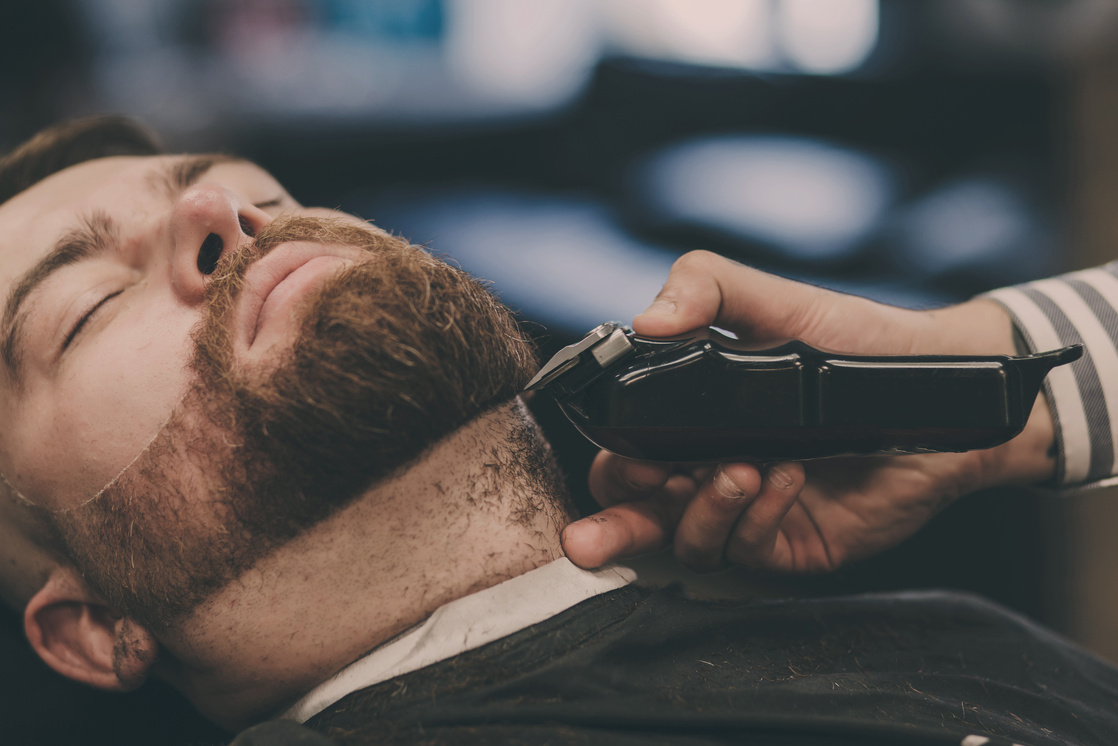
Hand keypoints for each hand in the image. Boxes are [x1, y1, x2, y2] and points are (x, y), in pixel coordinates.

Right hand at [561, 251, 1055, 572]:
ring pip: (687, 541)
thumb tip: (645, 320)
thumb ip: (706, 288)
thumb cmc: (856, 339)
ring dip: (704, 509)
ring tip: (742, 469)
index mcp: (690, 418)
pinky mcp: (789, 543)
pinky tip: (786, 478)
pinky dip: (756, 517)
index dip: (614, 464)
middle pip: (636, 513)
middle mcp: (709, 468)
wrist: (940, 384)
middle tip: (656, 481)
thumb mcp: (776, 301)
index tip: (624, 455)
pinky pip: (747, 551)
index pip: (623, 453)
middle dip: (622, 518)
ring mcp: (749, 511)